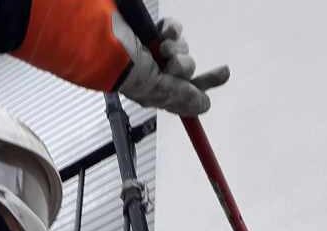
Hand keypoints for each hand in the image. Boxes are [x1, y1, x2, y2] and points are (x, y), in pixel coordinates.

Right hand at [111, 17, 229, 115]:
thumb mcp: (157, 90)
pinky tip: (160, 34)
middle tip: (208, 69)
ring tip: (161, 50)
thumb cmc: (122, 69)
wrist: (103, 40)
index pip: (185, 93)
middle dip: (187, 68)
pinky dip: (171, 31)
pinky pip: (173, 29)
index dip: (204, 86)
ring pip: (183, 49)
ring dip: (176, 50)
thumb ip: (181, 96)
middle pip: (188, 70)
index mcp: (154, 92)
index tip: (224, 75)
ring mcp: (153, 51)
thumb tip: (204, 105)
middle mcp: (155, 73)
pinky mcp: (150, 31)